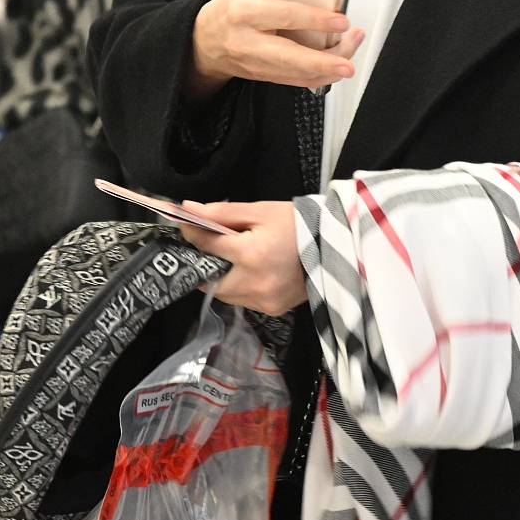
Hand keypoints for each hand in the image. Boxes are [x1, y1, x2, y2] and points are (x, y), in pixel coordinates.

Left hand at [180, 200, 308, 314]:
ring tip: (228, 258)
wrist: (336, 246)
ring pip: (224, 294)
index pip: (206, 246)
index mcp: (250, 255)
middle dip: (203, 263)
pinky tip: (248, 272)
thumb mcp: (260, 211)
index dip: (191, 234)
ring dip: (219, 277)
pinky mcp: (273, 310)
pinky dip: (238, 287)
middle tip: (206, 247)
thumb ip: (222, 213)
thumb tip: (188, 209)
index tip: (183, 224)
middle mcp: (253, 284)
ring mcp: (264, 301)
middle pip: (209, 279)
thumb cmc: (299, 223)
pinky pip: (243, 301)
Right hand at [187, 0, 363, 99]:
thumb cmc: (228, 9)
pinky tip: (334, 69)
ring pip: (296, 73)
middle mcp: (249, 41)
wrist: (204, 42)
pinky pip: (296, 82)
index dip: (314, 18)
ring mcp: (256, 63)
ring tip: (348, 61)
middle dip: (322, 60)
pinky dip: (319, 78)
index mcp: (244, 12)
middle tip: (346, 60)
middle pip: (289, 56)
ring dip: (327, 70)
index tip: (340, 20)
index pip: (283, 15)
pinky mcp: (265, 76)